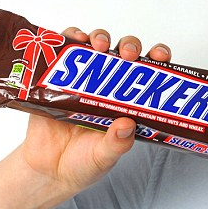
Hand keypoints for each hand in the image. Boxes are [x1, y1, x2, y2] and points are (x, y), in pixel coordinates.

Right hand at [22, 27, 171, 194]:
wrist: (46, 171)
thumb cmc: (84, 162)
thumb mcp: (104, 157)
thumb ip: (117, 143)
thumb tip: (127, 124)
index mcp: (129, 101)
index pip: (150, 72)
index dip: (159, 59)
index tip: (161, 56)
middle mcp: (109, 85)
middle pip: (125, 53)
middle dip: (130, 46)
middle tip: (128, 55)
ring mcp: (83, 79)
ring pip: (96, 45)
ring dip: (101, 38)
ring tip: (99, 46)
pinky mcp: (56, 78)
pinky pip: (63, 50)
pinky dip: (69, 38)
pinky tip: (74, 40)